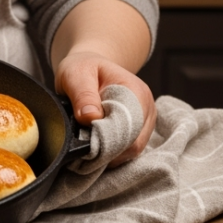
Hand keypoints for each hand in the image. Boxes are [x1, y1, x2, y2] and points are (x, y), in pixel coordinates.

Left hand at [54, 50, 156, 167]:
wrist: (89, 68)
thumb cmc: (83, 68)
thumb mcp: (75, 74)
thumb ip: (82, 95)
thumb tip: (90, 117)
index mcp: (136, 92)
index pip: (130, 126)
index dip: (109, 139)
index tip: (86, 143)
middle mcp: (146, 109)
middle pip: (133, 144)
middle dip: (107, 150)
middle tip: (82, 149)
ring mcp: (145, 122)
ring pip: (132, 151)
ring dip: (109, 154)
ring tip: (87, 147)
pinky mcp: (138, 132)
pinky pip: (128, 152)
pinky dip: (111, 155)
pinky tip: (95, 148)